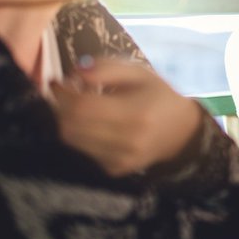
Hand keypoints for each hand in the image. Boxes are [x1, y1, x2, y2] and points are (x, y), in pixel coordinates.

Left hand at [50, 59, 201, 176]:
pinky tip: (94, 124)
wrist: (182, 133)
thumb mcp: (138, 73)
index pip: (82, 107)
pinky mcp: (115, 170)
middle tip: (64, 93)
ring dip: (66, 121)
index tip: (56, 81)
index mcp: (135, 113)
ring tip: (79, 106)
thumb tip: (75, 72)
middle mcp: (126, 141)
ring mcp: (120, 160)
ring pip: (72, 141)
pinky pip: (83, 151)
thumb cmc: (158, 96)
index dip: (62, 94)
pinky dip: (81, 135)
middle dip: (60, 107)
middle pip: (71, 126)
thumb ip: (106, 68)